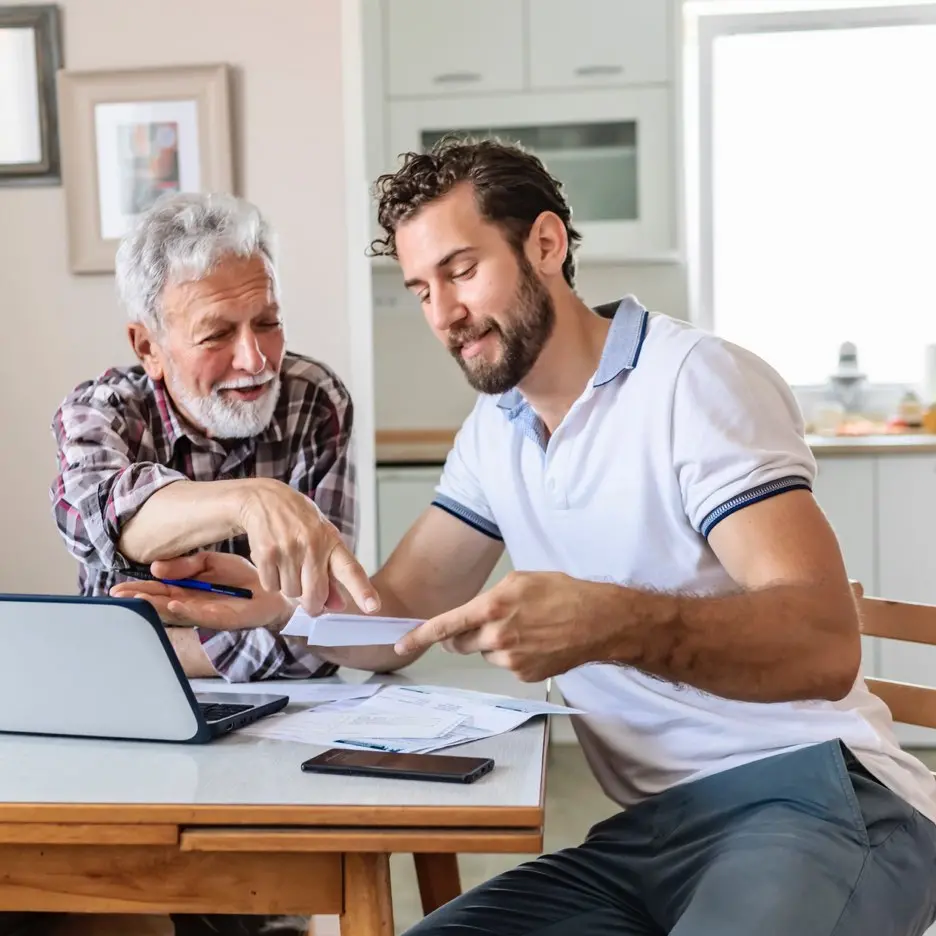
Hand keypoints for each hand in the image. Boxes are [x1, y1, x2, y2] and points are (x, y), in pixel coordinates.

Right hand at [110, 552, 293, 630]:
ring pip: (175, 611)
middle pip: (160, 603)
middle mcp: (192, 603)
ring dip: (156, 606)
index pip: (157, 589)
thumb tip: (157, 566)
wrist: (274, 587)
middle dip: (139, 600)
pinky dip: (186, 609)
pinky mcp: (222, 618)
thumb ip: (187, 564)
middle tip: (118, 596)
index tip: (117, 588)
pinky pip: (200, 614)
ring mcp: (206, 613)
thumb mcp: (212, 562)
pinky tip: (173, 602)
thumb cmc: (243, 577)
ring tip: (138, 599)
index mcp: (188, 589)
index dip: (138, 589)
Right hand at [238, 478, 378, 615]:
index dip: (362, 590)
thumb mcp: (322, 539)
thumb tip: (338, 606)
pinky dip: (272, 581)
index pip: (350, 569)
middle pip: (315, 595)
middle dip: (312, 604)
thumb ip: (332, 574)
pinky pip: (272, 587)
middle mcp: (312, 545)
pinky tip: (274, 562)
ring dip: (289, 588)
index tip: (373, 607)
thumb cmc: (299, 522)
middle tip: (309, 599)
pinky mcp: (266, 554)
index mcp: (332, 541)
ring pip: (291, 593)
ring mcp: (288, 549)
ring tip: (288, 564)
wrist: (264, 499)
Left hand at [394, 572, 619, 681]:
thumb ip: (490, 597)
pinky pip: (506, 665)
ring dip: (495, 643)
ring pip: (486, 653)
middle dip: (464, 635)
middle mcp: (498, 636)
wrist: (598, 620)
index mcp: (492, 607)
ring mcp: (511, 659)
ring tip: (526, 629)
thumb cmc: (563, 594)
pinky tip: (537, 642)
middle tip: (488, 622)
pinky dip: (515, 655)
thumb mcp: (521, 580)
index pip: (445, 625)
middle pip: (461, 643)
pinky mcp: (524, 674)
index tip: (401, 645)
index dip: (419, 636)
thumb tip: (473, 611)